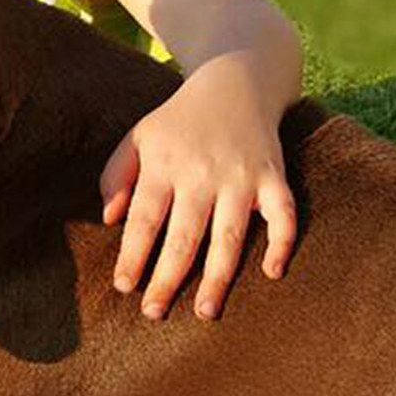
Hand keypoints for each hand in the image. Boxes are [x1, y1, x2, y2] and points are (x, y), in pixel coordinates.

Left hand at [99, 55, 296, 319]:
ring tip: (205, 311)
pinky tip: (272, 273)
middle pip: (184, 235)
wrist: (234, 81)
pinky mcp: (274, 176)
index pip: (144, 218)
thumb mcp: (137, 138)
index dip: (133, 254)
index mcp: (164, 165)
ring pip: (229, 235)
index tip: (124, 286)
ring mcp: (241, 176)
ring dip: (218, 276)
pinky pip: (284, 213)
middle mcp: (201, 173)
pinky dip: (283, 242)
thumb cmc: (178, 122)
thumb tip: (111, 220)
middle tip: (153, 313)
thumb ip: (115, 176)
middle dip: (168, 278)